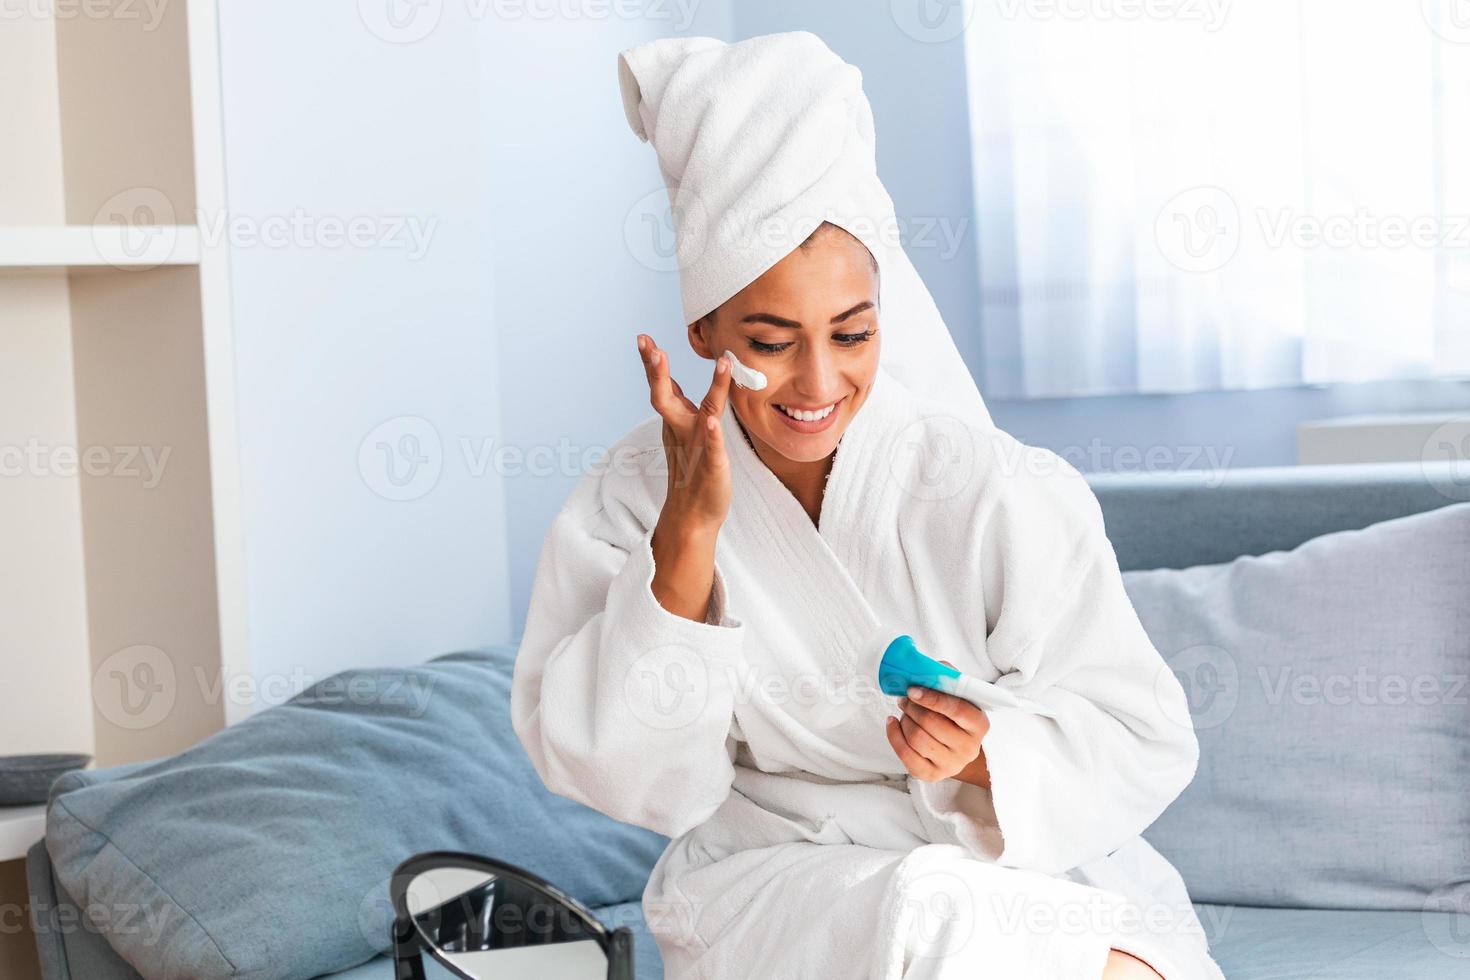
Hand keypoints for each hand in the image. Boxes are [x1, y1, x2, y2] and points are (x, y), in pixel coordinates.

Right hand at [637, 334, 733, 535]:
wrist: (692, 514)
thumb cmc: (690, 467)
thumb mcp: (680, 427)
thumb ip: (674, 401)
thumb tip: (660, 372)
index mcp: (676, 419)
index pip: (662, 386)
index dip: (652, 362)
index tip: (642, 338)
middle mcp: (683, 429)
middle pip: (665, 397)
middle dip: (657, 372)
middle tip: (651, 348)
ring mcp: (698, 446)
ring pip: (703, 413)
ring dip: (713, 387)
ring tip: (721, 364)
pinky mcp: (713, 465)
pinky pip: (714, 448)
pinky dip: (714, 436)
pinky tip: (714, 424)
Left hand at [886, 659, 991, 784]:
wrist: (956, 747)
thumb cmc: (955, 715)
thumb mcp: (959, 695)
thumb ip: (947, 678)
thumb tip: (927, 668)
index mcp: (979, 725)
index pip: (957, 710)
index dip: (932, 698)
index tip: (913, 689)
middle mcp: (969, 748)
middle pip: (932, 724)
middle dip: (913, 707)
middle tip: (905, 698)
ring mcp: (951, 765)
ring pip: (917, 739)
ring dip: (904, 719)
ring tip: (904, 710)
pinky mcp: (932, 775)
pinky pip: (905, 755)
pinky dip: (894, 735)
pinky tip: (893, 723)